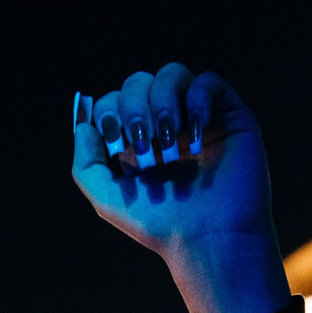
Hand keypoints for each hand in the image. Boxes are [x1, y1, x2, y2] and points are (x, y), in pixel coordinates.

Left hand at [72, 65, 286, 312]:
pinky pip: (209, 82)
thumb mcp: (108, 198)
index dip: (108, 110)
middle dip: (134, 107)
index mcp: (136, 139)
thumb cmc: (162, 224)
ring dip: (162, 101)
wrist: (209, 238)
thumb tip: (83, 125)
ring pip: (171, 74)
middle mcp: (166, 123)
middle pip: (139, 82)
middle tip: (142, 142)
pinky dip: (196, 100)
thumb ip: (86, 164)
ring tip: (168, 138)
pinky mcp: (229, 115)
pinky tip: (195, 135)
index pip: (114, 100)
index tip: (114, 139)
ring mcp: (197, 116)